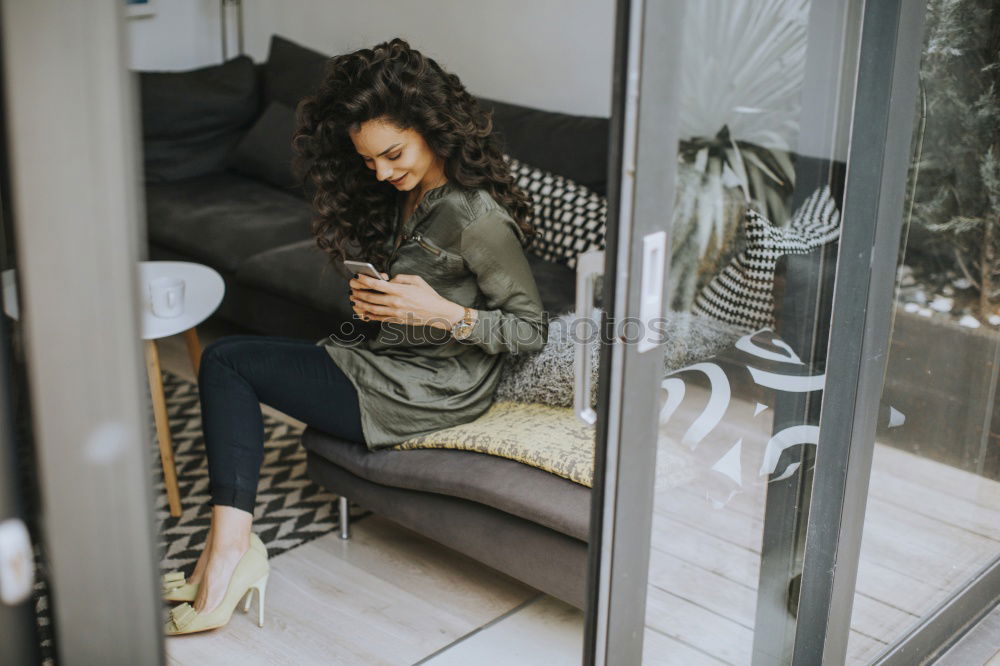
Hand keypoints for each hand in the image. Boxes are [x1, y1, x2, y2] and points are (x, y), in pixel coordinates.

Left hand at [349, 272, 464, 329]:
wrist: (438, 313)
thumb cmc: (428, 295)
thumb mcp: (416, 280)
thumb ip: (400, 278)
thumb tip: (388, 279)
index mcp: (400, 290)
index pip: (376, 284)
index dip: (364, 280)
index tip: (356, 276)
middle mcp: (395, 302)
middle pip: (371, 297)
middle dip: (358, 291)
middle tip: (351, 287)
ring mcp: (395, 312)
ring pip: (372, 308)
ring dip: (360, 303)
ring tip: (353, 299)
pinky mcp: (396, 320)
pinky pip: (378, 318)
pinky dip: (368, 315)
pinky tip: (362, 311)